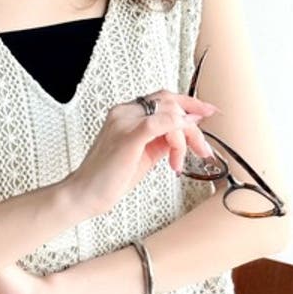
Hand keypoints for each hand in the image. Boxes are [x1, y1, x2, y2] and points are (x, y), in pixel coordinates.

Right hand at [66, 90, 219, 214]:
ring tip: (179, 162)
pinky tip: (177, 151)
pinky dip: (175, 134)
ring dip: (185, 139)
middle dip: (193, 124)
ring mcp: (124, 122)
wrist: (85, 194)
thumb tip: (186, 132)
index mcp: (126, 114)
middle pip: (171, 103)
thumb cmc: (109, 178)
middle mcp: (124, 113)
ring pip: (170, 114)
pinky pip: (159, 123)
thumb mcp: (143, 154)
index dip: (189, 103)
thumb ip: (162, 139)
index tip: (207, 112)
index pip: (164, 98)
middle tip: (202, 148)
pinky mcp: (127, 136)